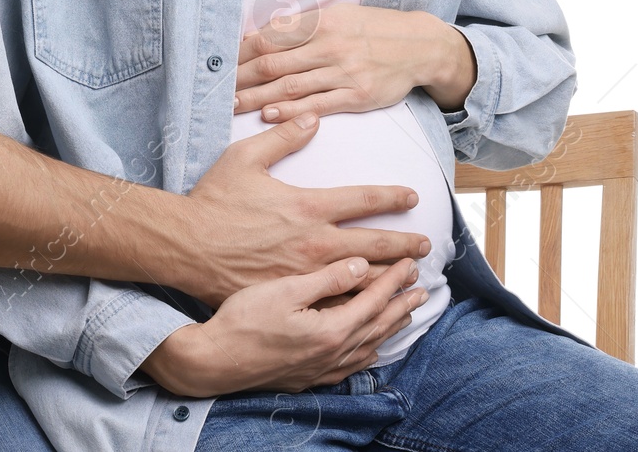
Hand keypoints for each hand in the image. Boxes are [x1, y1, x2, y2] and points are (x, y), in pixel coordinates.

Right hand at [140, 256, 428, 395]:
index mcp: (330, 328)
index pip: (373, 299)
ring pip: (369, 347)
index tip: (410, 261)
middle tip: (422, 286)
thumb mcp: (283, 289)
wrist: (214, 360)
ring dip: (390, 327)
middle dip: (401, 302)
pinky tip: (371, 349)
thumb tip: (360, 264)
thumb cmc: (242, 319)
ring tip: (406, 312)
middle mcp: (333, 353)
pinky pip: (353, 365)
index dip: (393, 278)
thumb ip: (326, 278)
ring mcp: (322, 369)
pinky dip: (370, 352)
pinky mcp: (310, 377)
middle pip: (378, 325)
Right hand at [180, 114, 430, 306]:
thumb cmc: (213, 200)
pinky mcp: (291, 297)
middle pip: (373, 245)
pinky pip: (335, 303)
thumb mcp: (244, 157)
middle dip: (404, 246)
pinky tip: (372, 307)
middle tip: (425, 246)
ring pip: (361, 279)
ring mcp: (305, 275)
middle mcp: (314, 243)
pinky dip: (360, 303)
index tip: (412, 197)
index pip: (363, 200)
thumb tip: (312, 119)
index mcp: (307, 207)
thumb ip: (282, 137)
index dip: (392, 197)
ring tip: (409, 279)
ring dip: (390, 277)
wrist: (186, 247)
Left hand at [233, 5, 476, 121]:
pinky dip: (289, 111)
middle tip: (217, 88)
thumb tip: (262, 33)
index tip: (222, 61)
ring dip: (257, 97)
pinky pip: (316, 105)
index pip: (271, 36)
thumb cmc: (373, 29)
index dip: (243, 50)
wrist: (420, 46)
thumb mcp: (339, 14)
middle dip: (242, 76)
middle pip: (274, 62)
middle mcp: (330, 45)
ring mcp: (344, 72)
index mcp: (322, 22)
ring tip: (233, 104)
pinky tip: (268, 115)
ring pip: (290, 86)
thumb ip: (302, 25)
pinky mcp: (356, 96)